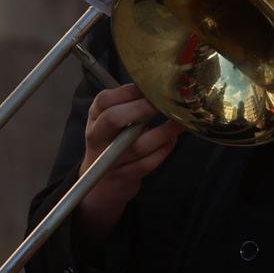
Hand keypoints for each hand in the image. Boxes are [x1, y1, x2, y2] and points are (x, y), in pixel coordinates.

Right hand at [75, 84, 180, 243]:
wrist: (102, 185)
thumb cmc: (113, 144)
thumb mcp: (111, 123)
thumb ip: (128, 105)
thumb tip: (159, 88)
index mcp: (94, 118)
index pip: (104, 100)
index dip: (128, 92)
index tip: (150, 87)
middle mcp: (97, 137)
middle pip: (113, 119)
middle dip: (142, 108)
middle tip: (164, 103)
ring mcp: (109, 159)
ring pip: (136, 145)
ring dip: (162, 133)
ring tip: (179, 123)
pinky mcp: (123, 177)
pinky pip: (147, 163)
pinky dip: (163, 151)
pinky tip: (172, 140)